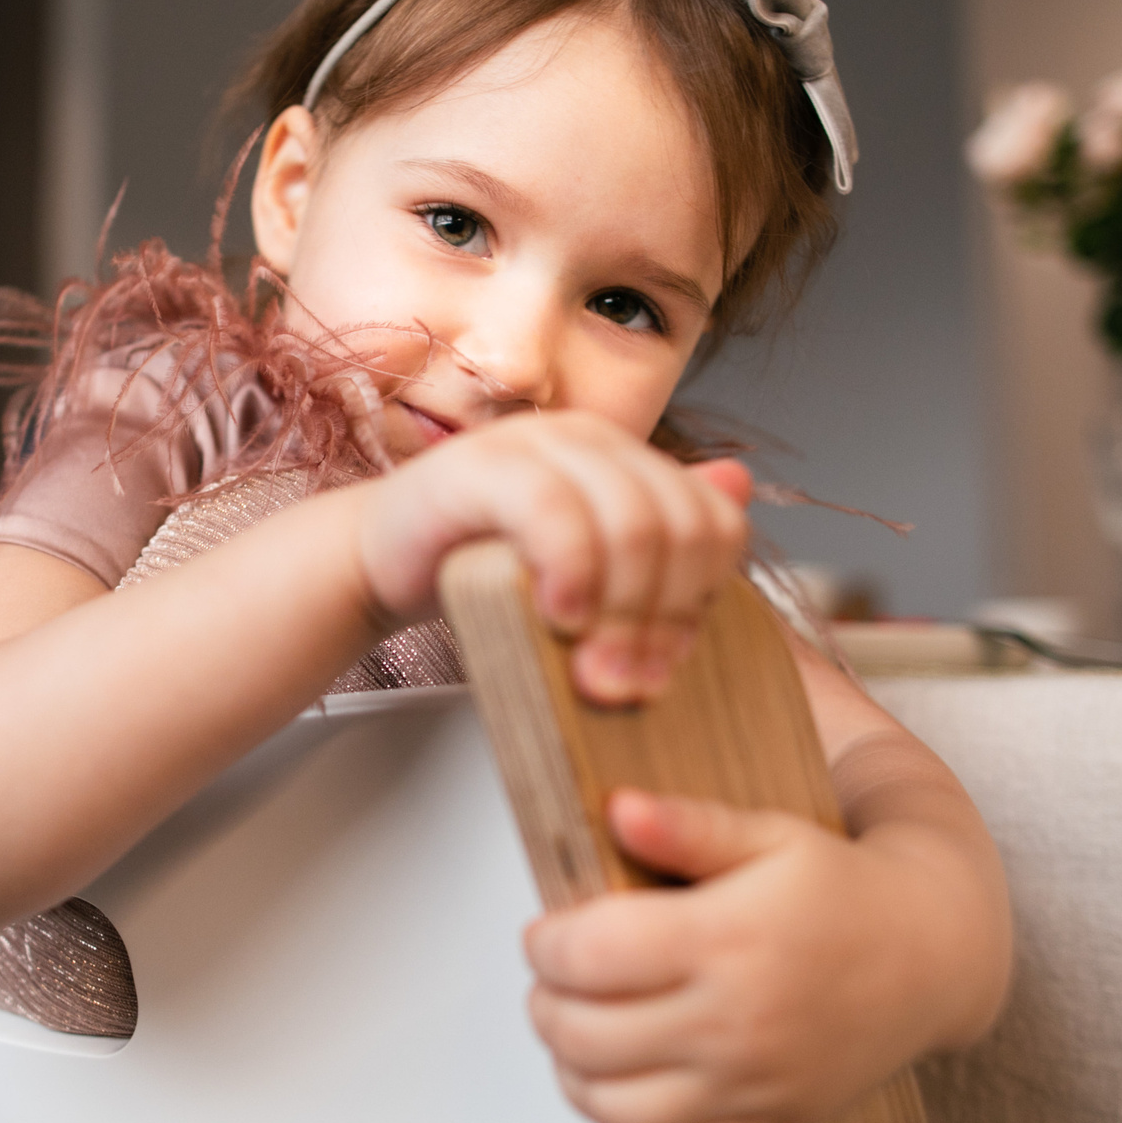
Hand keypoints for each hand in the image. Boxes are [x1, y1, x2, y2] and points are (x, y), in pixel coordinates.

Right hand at [353, 411, 751, 704]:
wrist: (382, 559)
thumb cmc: (480, 568)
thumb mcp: (584, 569)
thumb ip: (655, 539)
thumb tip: (739, 485)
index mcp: (624, 459)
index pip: (712, 523)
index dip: (702, 602)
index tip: (664, 666)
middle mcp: (588, 439)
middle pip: (678, 528)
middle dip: (663, 620)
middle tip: (627, 683)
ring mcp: (534, 444)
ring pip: (629, 523)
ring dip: (620, 612)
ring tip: (592, 667)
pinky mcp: (478, 466)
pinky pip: (553, 514)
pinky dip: (568, 574)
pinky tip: (556, 617)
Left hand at [522, 788, 962, 1122]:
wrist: (933, 954)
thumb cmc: (844, 890)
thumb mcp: (770, 834)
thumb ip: (689, 825)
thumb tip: (618, 810)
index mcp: (729, 940)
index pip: (590, 956)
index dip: (545, 944)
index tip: (546, 933)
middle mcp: (738, 1023)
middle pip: (587, 1036)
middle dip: (547, 1004)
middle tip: (554, 981)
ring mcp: (753, 1086)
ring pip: (616, 1110)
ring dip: (575, 1074)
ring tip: (580, 1033)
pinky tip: (629, 1089)